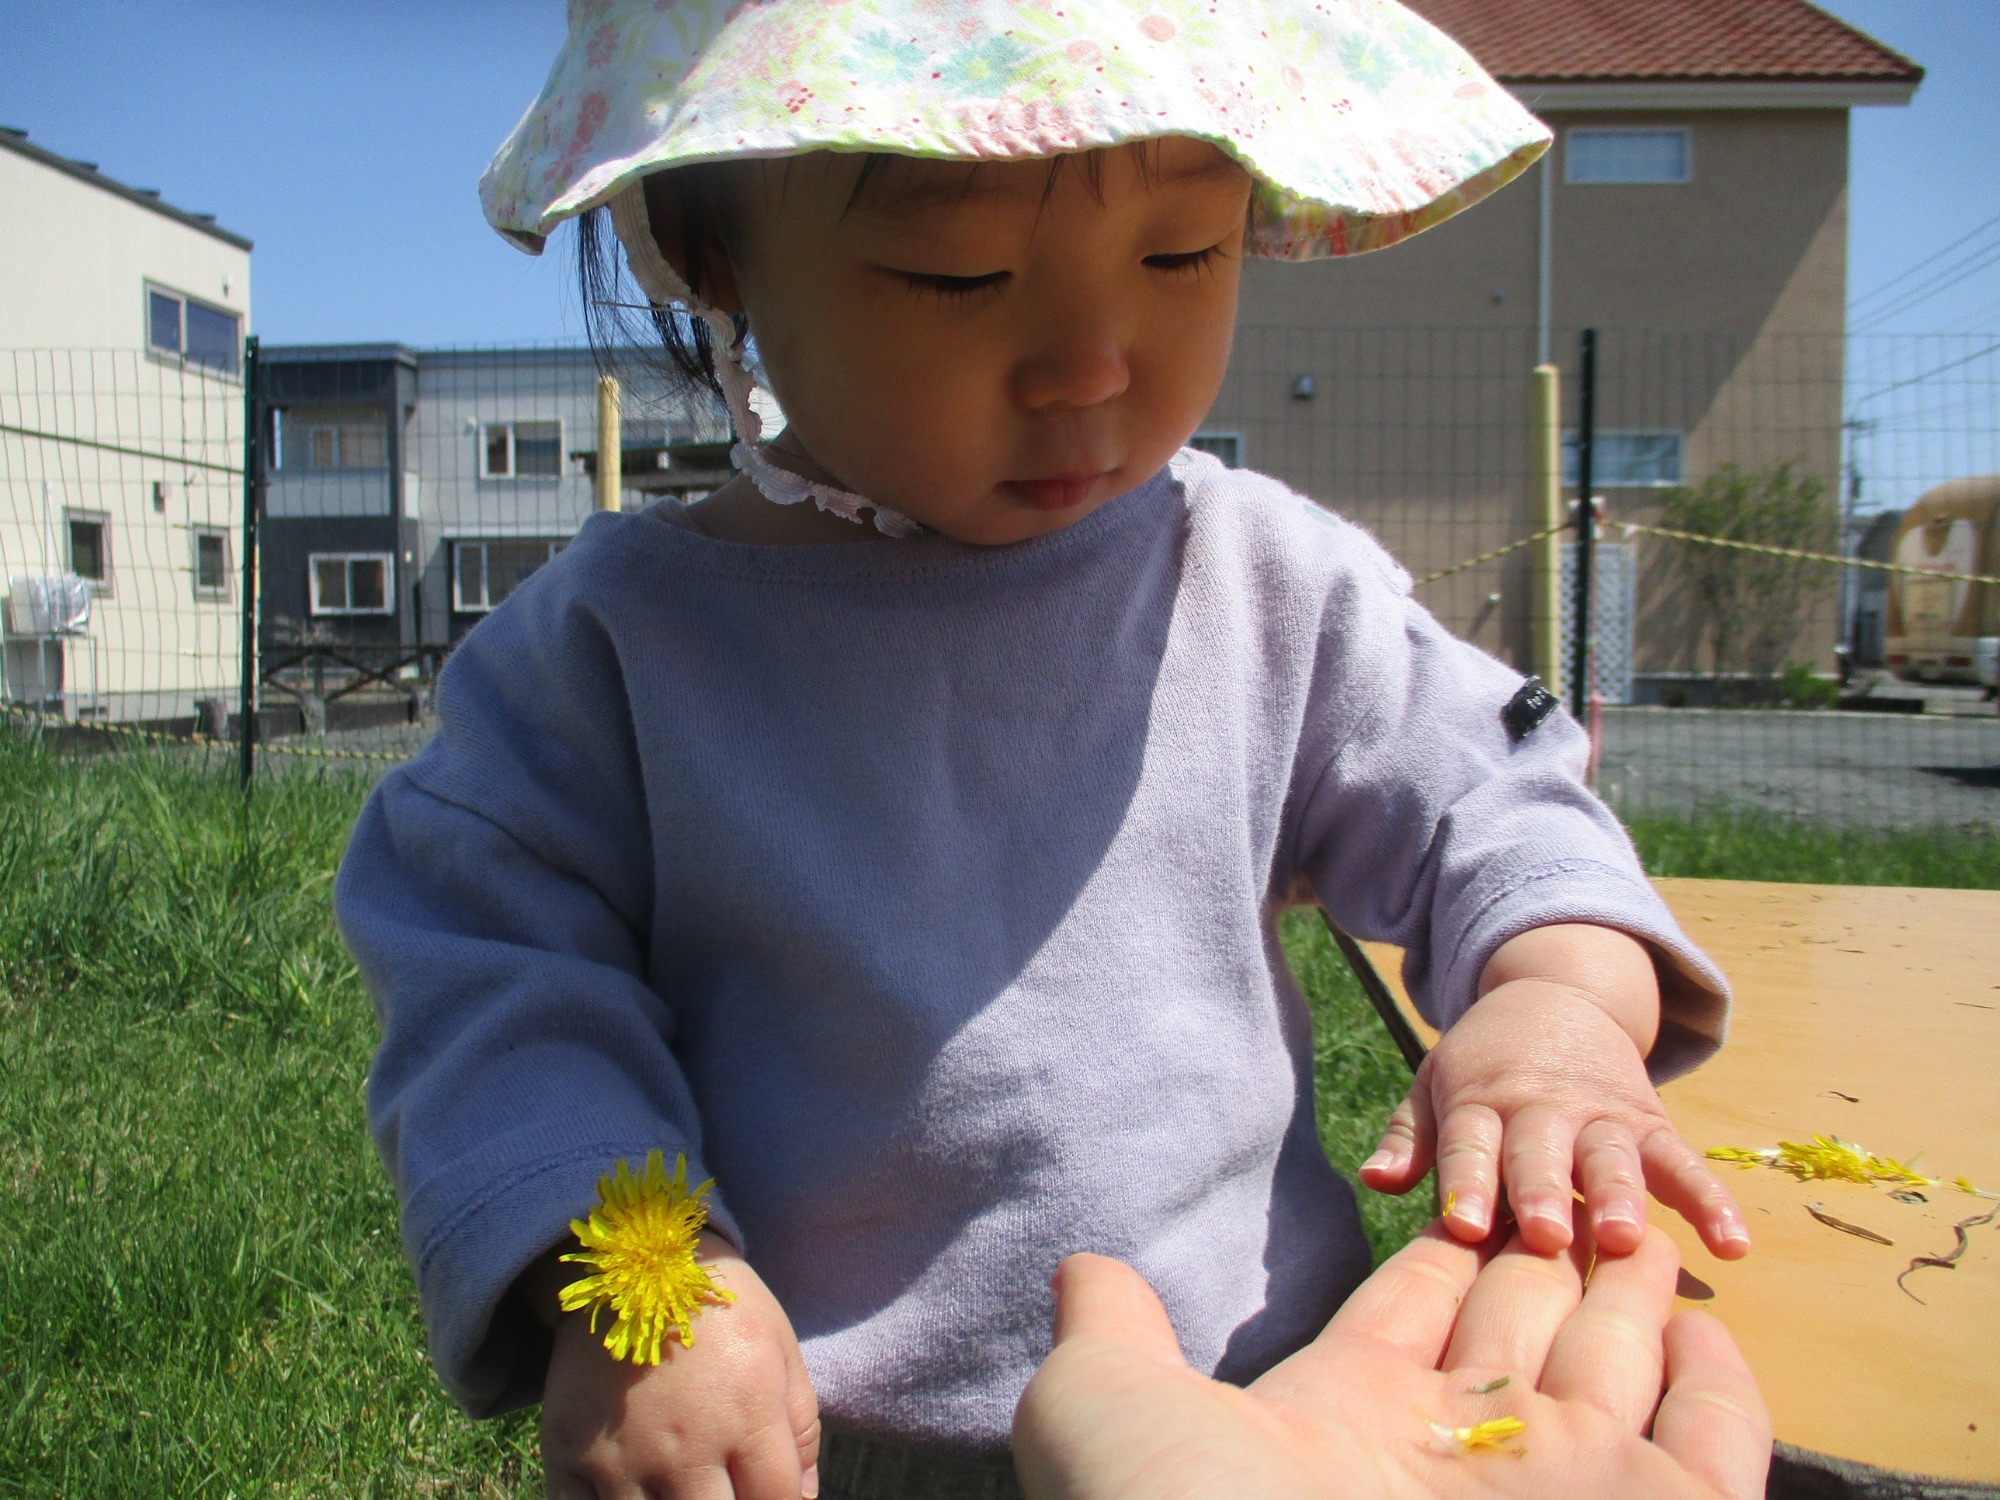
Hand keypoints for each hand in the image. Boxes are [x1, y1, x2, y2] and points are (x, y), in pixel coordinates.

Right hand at [540, 1233, 819, 1499]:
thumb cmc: (722, 1309)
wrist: (635, 1257)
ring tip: (680, 1487)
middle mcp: (684, 1447)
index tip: (769, 1498)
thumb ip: (800, 1436)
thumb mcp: (781, 1353)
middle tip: (721, 1489)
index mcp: (747, 1416)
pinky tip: (632, 1492)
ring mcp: (622, 1458)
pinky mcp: (568, 1456)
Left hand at [1013, 1225, 1770, 1499]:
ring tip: (1638, 1232)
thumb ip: (1111, 1332)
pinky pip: (1713, 1445)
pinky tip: (1703, 1326)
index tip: (1459, 1207)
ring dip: (1631, 1299)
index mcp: (1344, 1413)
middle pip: (1517, 1329)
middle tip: (1570, 1199)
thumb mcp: (1106, 1406)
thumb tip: (1082, 1269)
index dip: (1437, 1260)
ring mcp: (1556, 1489)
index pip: (1409, 1314)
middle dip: (1542, 1264)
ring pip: (1610, 1367)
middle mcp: (1457, 1455)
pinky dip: (1718, 1386)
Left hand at [1360, 925, 1748, 1259]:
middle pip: (1540, 1154)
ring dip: (1620, 1196)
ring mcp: (1601, 1117)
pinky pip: (1685, 1164)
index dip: (1464, 1185)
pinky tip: (1733, 1243)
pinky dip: (1711, 1200)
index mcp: (1481, 1104)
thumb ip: (1410, 1138)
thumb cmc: (1484, 1065)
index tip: (1460, 1227)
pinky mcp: (1651, 1124)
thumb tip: (1374, 1179)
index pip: (1469, 1146)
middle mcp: (1542, 1110)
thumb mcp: (1436, 1087)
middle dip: (1541, 1193)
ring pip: (1613, 1159)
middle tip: (1544, 1235)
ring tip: (1626, 1237)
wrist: (1557, 996)